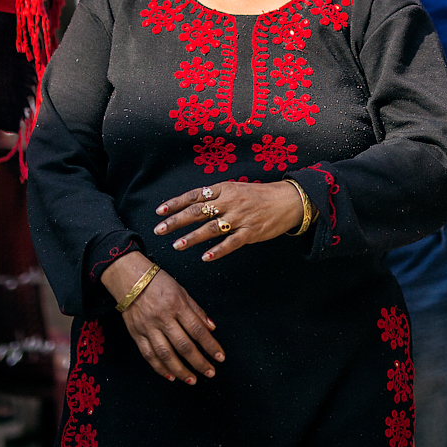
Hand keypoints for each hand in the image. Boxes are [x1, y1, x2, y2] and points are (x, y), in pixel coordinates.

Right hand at [102, 251, 222, 384]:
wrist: (129, 278)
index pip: (197, 330)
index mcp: (176, 305)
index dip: (210, 345)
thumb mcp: (182, 291)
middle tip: (210, 373)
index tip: (220, 357)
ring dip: (180, 370)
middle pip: (183, 345)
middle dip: (198, 362)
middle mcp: (162, 318)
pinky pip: (148, 355)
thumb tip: (211, 328)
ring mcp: (148, 327)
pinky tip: (170, 376)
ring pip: (165, 354)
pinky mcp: (136, 334)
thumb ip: (196, 311)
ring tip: (191, 380)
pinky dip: (160, 368)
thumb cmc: (158, 283)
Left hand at [154, 181, 303, 261]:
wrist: (288, 200)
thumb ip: (216, 196)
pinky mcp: (251, 232)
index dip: (176, 203)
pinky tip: (205, 257)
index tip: (159, 211)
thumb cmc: (259, 195)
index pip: (195, 195)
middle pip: (198, 211)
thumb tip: (193, 204)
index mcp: (224, 189)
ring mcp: (240, 218)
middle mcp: (230, 202)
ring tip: (176, 245)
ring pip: (211, 228)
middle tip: (159, 230)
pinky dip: (217, 250)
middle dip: (176, 221)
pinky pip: (231, 243)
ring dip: (192, 237)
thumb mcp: (236, 188)